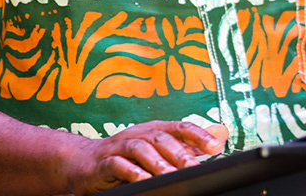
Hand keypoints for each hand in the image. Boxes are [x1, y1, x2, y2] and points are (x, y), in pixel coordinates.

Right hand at [66, 121, 228, 194]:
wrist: (84, 162)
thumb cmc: (126, 155)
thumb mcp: (159, 146)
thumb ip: (189, 142)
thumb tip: (221, 133)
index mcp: (154, 129)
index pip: (179, 126)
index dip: (197, 134)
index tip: (215, 146)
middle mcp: (138, 133)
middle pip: (161, 138)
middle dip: (179, 152)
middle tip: (195, 166)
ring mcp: (120, 146)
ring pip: (140, 149)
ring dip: (157, 162)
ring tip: (171, 174)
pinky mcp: (104, 162)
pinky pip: (118, 164)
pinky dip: (131, 171)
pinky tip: (143, 179)